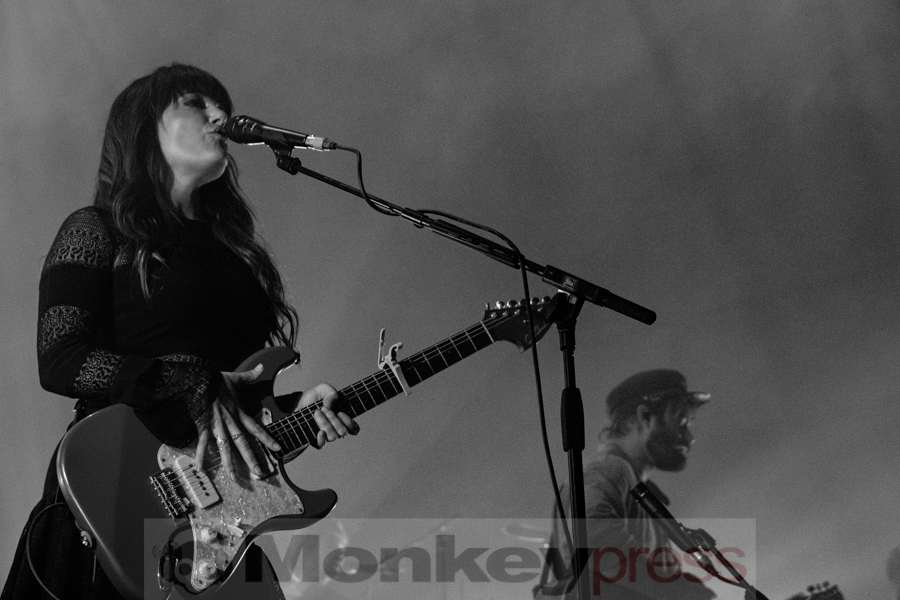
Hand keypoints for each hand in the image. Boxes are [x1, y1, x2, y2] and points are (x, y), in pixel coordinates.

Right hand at [194, 364, 281, 478]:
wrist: (198, 379)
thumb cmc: (216, 380)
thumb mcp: (236, 378)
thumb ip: (250, 376)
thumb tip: (261, 366)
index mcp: (238, 412)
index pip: (256, 428)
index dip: (267, 438)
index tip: (278, 448)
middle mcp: (229, 421)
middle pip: (243, 443)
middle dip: (251, 458)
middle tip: (260, 473)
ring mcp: (216, 425)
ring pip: (225, 447)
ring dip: (229, 463)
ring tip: (234, 477)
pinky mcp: (203, 426)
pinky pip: (202, 443)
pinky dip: (201, 455)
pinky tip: (200, 469)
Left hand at [297, 383, 359, 446]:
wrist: (297, 403)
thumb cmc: (313, 397)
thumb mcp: (323, 389)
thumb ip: (331, 392)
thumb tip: (331, 404)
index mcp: (341, 419)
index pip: (354, 428)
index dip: (349, 422)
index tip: (340, 412)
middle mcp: (335, 429)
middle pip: (342, 432)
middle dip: (334, 419)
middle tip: (323, 409)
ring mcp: (325, 435)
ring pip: (332, 436)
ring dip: (325, 423)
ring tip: (316, 413)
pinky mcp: (314, 439)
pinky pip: (321, 445)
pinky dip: (321, 438)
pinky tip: (319, 431)